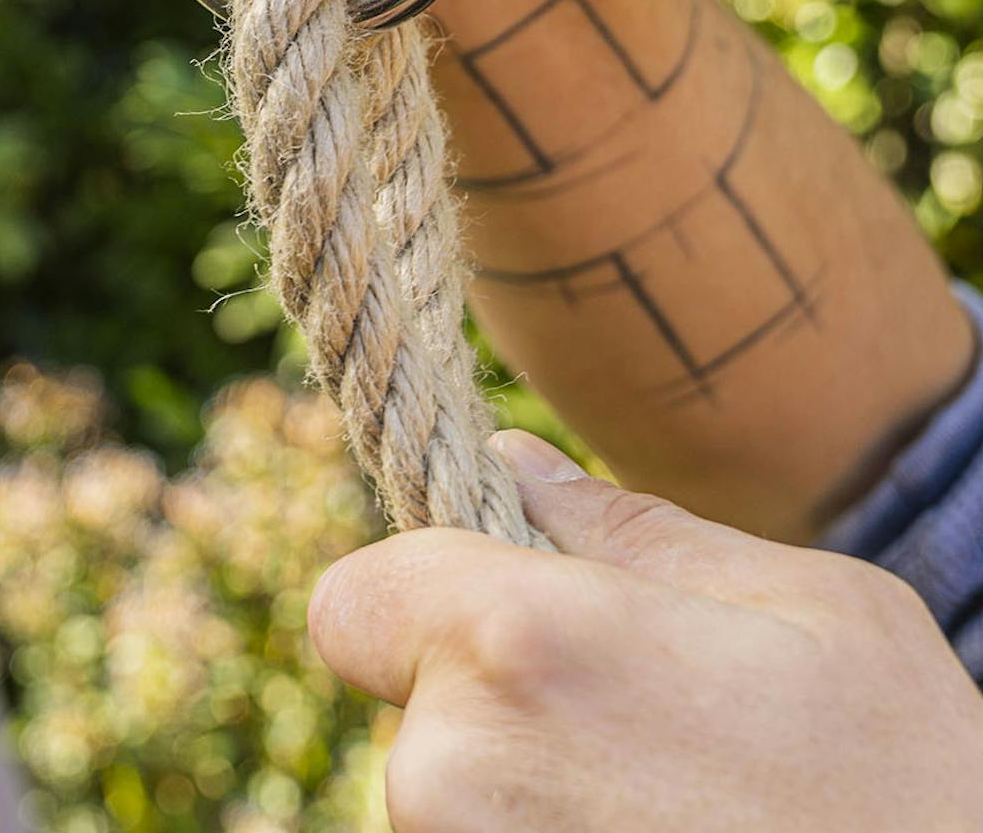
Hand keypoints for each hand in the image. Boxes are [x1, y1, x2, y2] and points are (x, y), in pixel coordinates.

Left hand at [310, 431, 982, 830]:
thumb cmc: (912, 787)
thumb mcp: (810, 610)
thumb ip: (631, 530)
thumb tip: (516, 466)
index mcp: (515, 641)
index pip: (352, 600)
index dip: (418, 598)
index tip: (503, 614)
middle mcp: (452, 772)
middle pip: (408, 709)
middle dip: (485, 700)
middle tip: (631, 725)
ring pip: (448, 800)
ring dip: (520, 787)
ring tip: (668, 803)